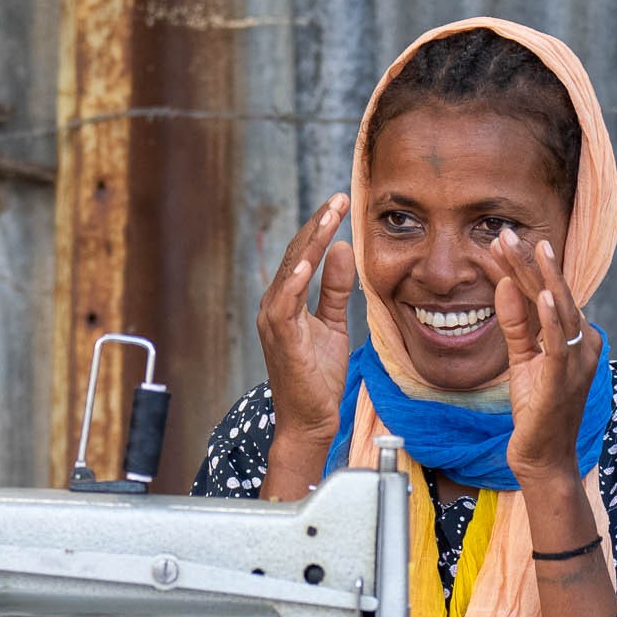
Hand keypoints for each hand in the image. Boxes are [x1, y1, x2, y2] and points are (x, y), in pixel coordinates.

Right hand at [256, 193, 354, 461]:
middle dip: (318, 224)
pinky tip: (308, 261)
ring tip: (329, 216)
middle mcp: (274, 304)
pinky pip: (284, 303)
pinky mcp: (279, 338)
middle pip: (295, 255)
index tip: (341, 202)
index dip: (321, 227)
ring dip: (310, 242)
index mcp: (286, 300)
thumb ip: (335, 288)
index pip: (303, 254)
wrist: (310, 419)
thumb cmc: (317, 376)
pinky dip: (295, 281)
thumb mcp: (333, 324)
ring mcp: (273, 320)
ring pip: (290, 271)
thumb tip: (343, 249)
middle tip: (339, 197)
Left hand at [482, 233, 601, 485]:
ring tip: (530, 247)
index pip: (547, 294)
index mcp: (574, 336)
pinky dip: (554, 318)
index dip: (525, 267)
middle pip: (556, 293)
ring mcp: (577, 361)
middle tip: (508, 233)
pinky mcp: (564, 380)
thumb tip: (506, 283)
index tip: (501, 241)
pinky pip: (560, 343)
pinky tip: (546, 295)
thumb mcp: (523, 358)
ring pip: (562, 310)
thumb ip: (516, 322)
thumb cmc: (537, 410)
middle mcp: (583, 343)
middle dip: (531, 262)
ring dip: (544, 277)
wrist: (543, 458)